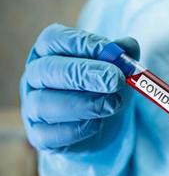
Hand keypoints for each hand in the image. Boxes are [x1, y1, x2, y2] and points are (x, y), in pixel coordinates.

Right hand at [20, 23, 139, 152]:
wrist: (104, 125)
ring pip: (44, 103)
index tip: (111, 52)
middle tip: (115, 79)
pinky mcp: (39, 136)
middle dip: (83, 73)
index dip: (81, 43)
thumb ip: (123, 57)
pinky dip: (77, 129)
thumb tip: (128, 46)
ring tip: (114, 104)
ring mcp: (33, 108)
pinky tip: (98, 124)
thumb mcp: (119, 70)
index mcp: (49, 53)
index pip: (53, 39)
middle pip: (48, 69)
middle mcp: (36, 77)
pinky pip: (49, 134)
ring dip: (84, 104)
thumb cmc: (106, 89)